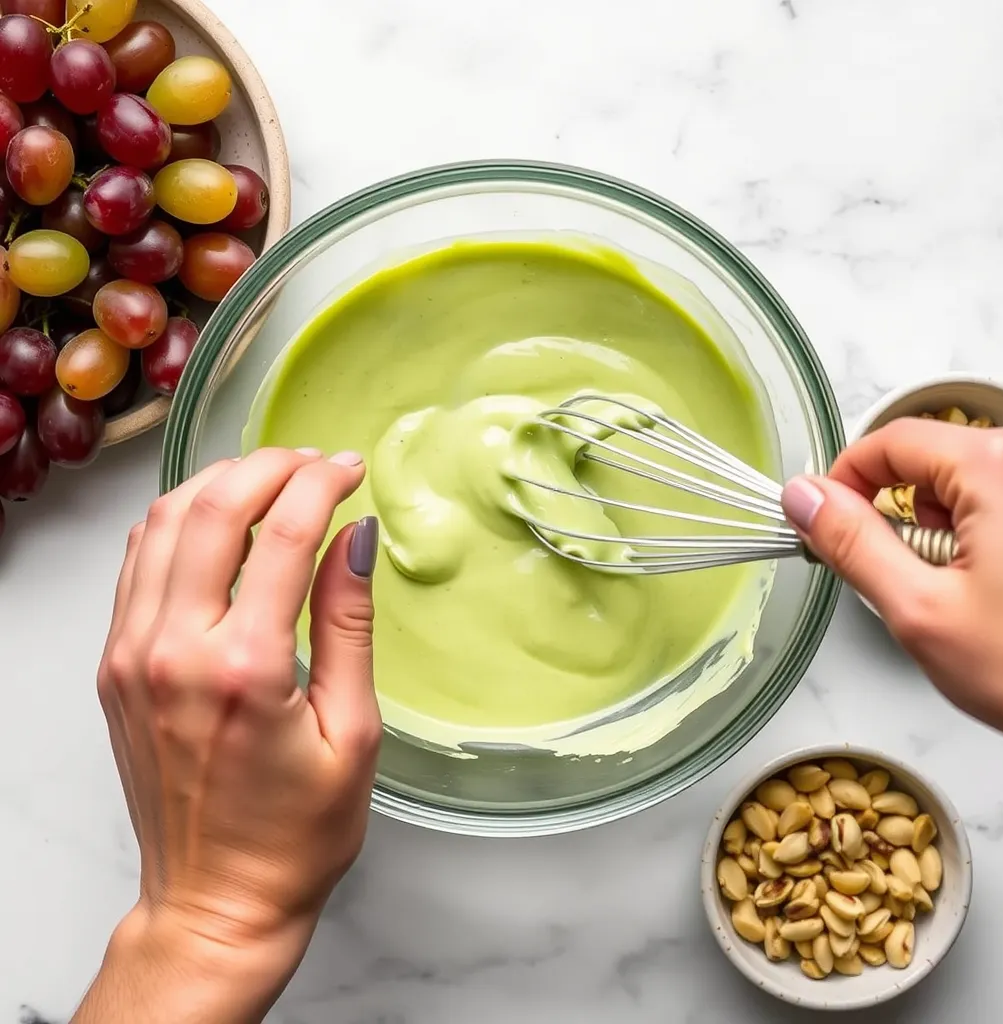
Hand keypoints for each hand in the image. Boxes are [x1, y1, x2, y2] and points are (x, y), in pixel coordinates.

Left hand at [74, 448, 381, 1023]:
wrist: (216, 900)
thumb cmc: (295, 835)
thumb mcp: (353, 731)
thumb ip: (349, 622)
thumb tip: (356, 536)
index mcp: (244, 670)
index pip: (282, 534)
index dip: (322, 484)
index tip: (351, 468)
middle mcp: (173, 652)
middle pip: (213, 509)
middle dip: (269, 466)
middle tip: (313, 461)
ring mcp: (132, 655)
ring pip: (162, 522)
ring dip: (218, 482)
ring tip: (270, 477)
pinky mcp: (115, 666)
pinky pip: (137, 563)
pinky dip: (176, 520)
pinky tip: (215, 517)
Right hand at [782, 419, 1002, 738]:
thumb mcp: (921, 610)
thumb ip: (852, 544)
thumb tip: (805, 497)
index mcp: (997, 467)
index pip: (888, 441)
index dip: (843, 483)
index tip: (825, 525)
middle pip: (926, 462)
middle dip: (899, 519)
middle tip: (906, 582)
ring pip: (962, 487)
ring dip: (942, 536)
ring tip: (960, 596)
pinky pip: (997, 503)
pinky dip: (977, 541)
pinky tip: (993, 592)